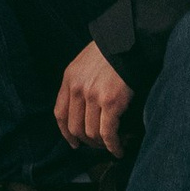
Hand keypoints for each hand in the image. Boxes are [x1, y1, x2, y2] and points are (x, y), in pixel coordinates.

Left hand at [55, 39, 133, 153]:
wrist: (129, 41)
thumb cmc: (111, 51)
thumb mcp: (85, 62)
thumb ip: (80, 82)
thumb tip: (83, 108)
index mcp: (69, 78)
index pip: (60, 114)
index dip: (66, 132)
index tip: (73, 142)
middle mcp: (78, 89)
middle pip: (75, 127)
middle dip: (86, 141)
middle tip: (97, 144)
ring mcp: (93, 96)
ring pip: (91, 133)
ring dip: (101, 144)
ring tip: (111, 145)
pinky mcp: (111, 102)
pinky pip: (108, 133)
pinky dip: (113, 145)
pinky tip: (118, 149)